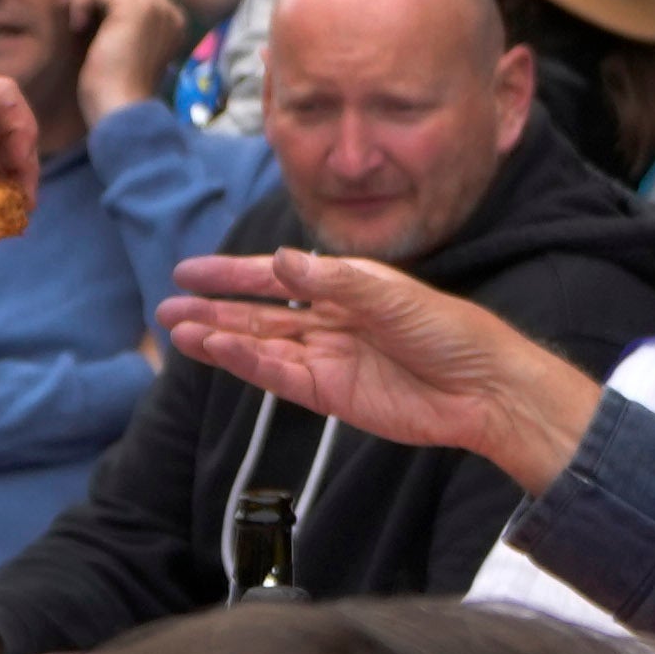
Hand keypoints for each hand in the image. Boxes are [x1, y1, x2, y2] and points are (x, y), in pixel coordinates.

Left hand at [65, 0, 190, 121]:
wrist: (121, 107)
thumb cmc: (115, 86)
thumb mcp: (120, 44)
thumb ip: (119, 18)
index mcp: (171, 19)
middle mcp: (169, 9)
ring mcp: (155, 7)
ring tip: (67, 10)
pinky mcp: (136, 10)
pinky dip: (78, 2)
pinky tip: (75, 26)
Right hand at [155, 248, 605, 493]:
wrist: (487, 390)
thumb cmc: (455, 333)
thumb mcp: (397, 297)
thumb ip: (338, 282)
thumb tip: (283, 259)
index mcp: (349, 290)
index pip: (279, 278)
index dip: (234, 274)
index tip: (189, 271)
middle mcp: (332, 323)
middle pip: (259, 314)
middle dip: (213, 309)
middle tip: (167, 306)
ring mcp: (328, 359)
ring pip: (260, 346)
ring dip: (219, 338)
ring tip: (179, 329)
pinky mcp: (330, 394)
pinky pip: (278, 375)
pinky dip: (246, 363)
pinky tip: (217, 349)